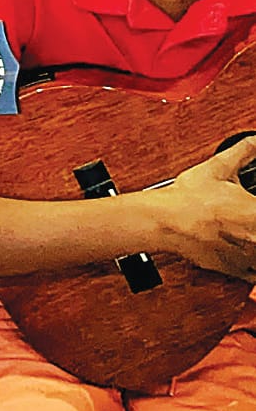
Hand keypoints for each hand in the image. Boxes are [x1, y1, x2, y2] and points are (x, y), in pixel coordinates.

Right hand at [150, 136, 255, 280]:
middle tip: (247, 216)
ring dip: (253, 242)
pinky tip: (242, 248)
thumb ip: (243, 152)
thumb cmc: (187, 200)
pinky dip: (252, 264)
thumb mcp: (217, 169)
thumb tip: (252, 141)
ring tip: (242, 231)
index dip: (255, 206)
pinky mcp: (237, 269)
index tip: (252, 205)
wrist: (164, 222)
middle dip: (253, 221)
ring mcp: (251, 256)